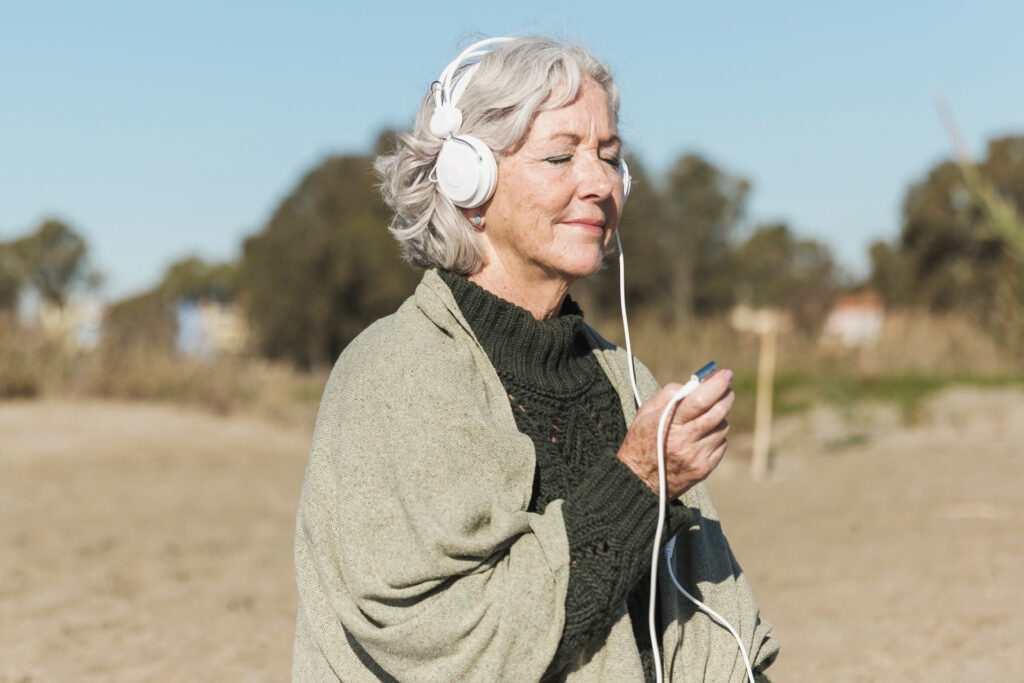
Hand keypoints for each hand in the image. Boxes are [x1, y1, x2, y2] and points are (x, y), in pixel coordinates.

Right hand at [617, 369, 733, 499]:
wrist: (638, 480)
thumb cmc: (641, 440)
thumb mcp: (646, 412)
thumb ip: (670, 394)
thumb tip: (695, 384)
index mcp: (669, 424)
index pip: (700, 400)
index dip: (716, 385)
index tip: (725, 374)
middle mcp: (685, 441)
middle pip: (718, 412)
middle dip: (725, 396)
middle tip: (725, 388)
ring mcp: (697, 457)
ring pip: (722, 427)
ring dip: (718, 417)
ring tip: (703, 418)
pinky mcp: (704, 469)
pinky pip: (721, 444)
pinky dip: (716, 436)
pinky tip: (701, 437)